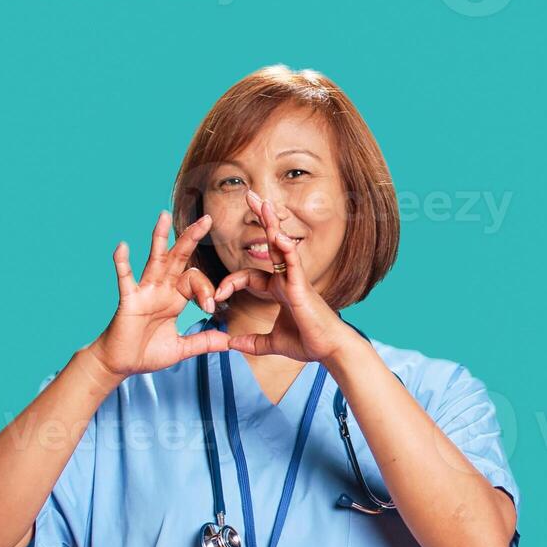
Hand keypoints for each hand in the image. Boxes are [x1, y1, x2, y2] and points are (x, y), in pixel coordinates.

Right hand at [87, 211, 230, 378]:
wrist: (121, 364)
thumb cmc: (147, 353)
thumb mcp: (181, 348)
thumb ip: (203, 342)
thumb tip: (229, 342)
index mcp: (175, 298)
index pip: (196, 281)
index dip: (206, 291)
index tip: (211, 309)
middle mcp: (161, 289)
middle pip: (179, 258)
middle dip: (192, 239)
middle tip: (207, 219)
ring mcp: (144, 292)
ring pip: (155, 259)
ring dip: (160, 238)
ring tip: (163, 216)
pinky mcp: (129, 300)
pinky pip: (125, 278)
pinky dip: (122, 262)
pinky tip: (123, 246)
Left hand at [215, 190, 359, 364]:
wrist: (330, 351)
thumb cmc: (308, 343)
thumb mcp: (272, 343)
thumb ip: (253, 342)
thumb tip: (232, 345)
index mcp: (279, 290)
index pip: (249, 276)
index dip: (230, 283)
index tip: (216, 296)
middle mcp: (287, 280)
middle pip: (270, 245)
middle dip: (261, 221)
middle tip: (250, 195)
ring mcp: (295, 280)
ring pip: (281, 246)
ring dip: (271, 223)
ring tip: (262, 201)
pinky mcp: (302, 287)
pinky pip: (293, 263)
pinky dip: (286, 249)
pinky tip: (278, 236)